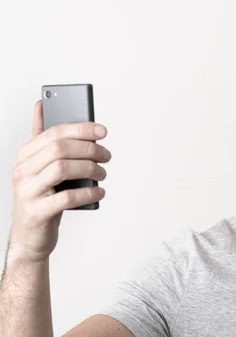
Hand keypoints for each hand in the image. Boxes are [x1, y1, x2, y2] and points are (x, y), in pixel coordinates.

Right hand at [8, 100, 111, 261]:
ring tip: (103, 174)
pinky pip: (66, 197)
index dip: (81, 129)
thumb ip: (45, 140)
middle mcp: (22, 170)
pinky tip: (99, 192)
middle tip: (107, 156)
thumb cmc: (43, 197)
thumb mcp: (42, 167)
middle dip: (89, 149)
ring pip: (62, 169)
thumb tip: (42, 105)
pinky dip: (88, 193)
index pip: (54, 132)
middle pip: (59, 149)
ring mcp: (27, 191)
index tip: (103, 131)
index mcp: (26, 155)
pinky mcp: (36, 212)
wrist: (30, 236)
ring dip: (90, 169)